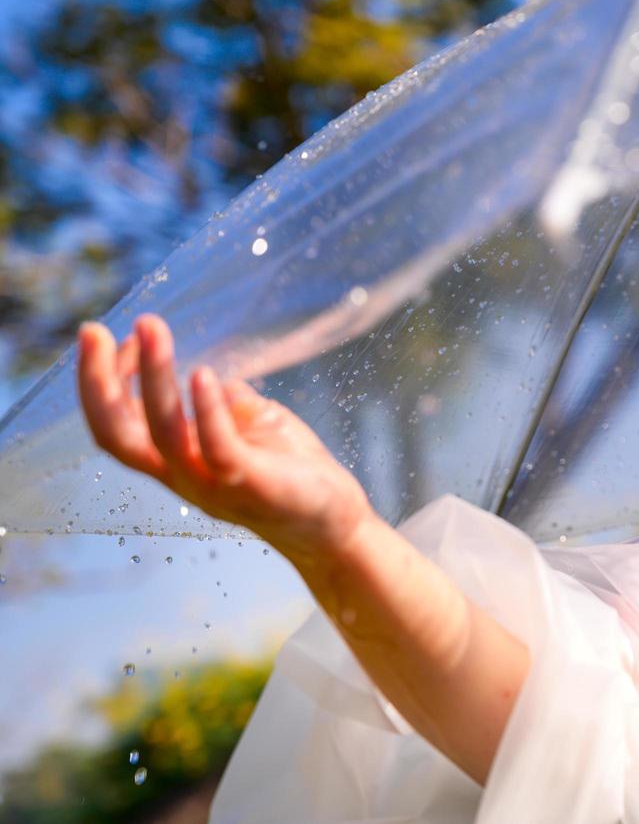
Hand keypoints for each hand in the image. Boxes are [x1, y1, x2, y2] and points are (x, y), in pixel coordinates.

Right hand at [76, 313, 372, 567]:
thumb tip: (205, 375)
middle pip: (116, 435)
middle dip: (97, 382)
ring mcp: (211, 485)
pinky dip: (207, 411)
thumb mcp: (251, 425)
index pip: (116, 424)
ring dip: (153, 378)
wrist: (334, 520)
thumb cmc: (290, 471)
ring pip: (163, 436)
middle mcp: (181, 476)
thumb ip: (224, 402)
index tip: (107, 336)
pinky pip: (219, 449)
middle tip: (91, 331)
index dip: (102, 382)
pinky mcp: (250, 486)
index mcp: (174, 461)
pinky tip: (201, 374)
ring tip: (150, 329)